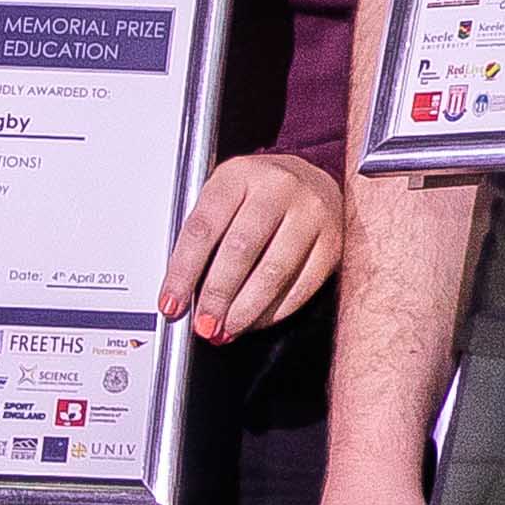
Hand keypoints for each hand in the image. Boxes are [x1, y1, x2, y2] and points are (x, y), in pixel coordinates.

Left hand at [156, 150, 345, 338]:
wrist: (312, 180)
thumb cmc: (259, 193)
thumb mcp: (226, 194)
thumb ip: (206, 234)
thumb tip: (184, 291)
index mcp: (239, 175)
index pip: (204, 227)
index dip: (183, 271)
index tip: (171, 303)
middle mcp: (278, 188)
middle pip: (240, 250)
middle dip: (217, 295)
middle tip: (204, 324)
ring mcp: (311, 213)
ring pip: (274, 271)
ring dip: (246, 309)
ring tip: (227, 330)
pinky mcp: (332, 241)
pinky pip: (302, 285)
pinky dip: (276, 311)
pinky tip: (257, 321)